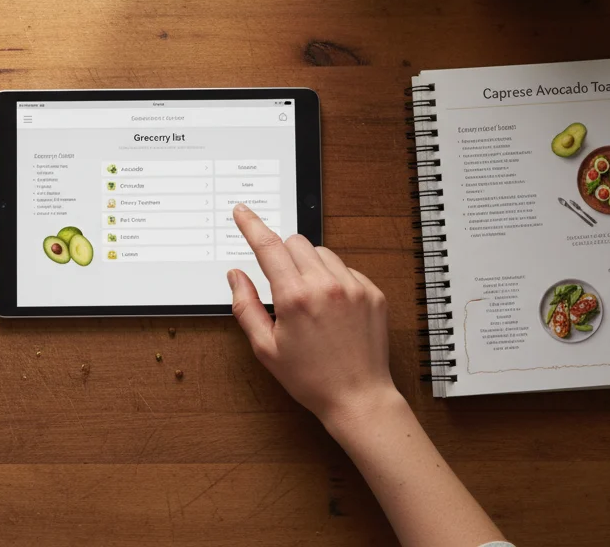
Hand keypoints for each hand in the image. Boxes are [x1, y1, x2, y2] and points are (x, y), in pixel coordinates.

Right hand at [228, 203, 398, 424]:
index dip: (251, 225)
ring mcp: (353, 287)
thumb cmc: (311, 378)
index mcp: (295, 297)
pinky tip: (332, 308)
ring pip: (322, 252)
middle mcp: (326, 285)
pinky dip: (334, 279)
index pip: (268, 246)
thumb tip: (236, 276)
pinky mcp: (372, 293)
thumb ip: (246, 306)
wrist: (358, 396)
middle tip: (283, 285)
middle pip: (296, 242)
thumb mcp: (265, 348)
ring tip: (310, 301)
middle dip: (283, 255)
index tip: (242, 212)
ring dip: (309, 266)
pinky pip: (346, 269)